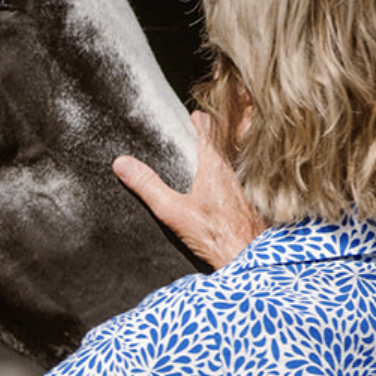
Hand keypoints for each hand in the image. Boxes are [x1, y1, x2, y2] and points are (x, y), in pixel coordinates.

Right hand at [113, 110, 265, 270]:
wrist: (246, 257)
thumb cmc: (214, 235)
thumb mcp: (172, 211)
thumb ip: (147, 185)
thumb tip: (122, 164)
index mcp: (214, 166)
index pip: (210, 131)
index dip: (201, 121)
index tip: (193, 117)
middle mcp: (234, 171)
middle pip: (226, 141)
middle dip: (214, 133)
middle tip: (201, 132)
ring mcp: (246, 185)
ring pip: (236, 158)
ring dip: (226, 152)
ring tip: (211, 156)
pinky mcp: (253, 200)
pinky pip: (243, 177)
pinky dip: (234, 172)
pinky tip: (225, 186)